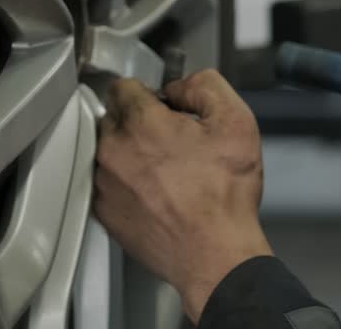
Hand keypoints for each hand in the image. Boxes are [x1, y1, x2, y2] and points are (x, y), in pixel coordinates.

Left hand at [94, 70, 273, 323]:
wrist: (216, 255)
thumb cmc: (224, 197)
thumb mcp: (235, 121)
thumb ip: (205, 86)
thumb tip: (181, 86)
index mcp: (141, 124)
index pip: (123, 86)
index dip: (150, 93)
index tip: (164, 107)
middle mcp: (114, 151)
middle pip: (114, 118)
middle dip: (139, 123)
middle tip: (172, 142)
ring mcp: (105, 184)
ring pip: (109, 152)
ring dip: (131, 154)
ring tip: (167, 172)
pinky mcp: (105, 213)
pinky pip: (109, 184)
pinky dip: (127, 184)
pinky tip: (157, 193)